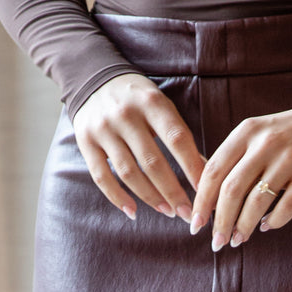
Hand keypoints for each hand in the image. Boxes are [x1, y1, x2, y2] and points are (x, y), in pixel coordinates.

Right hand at [72, 72, 206, 222]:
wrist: (92, 78)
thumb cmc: (137, 99)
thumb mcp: (161, 106)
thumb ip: (179, 136)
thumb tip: (204, 173)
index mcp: (151, 102)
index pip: (177, 139)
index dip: (192, 168)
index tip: (206, 192)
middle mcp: (126, 115)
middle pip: (152, 162)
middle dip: (173, 192)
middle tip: (188, 213)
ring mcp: (103, 129)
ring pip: (129, 173)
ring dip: (151, 197)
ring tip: (168, 212)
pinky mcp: (85, 142)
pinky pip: (101, 177)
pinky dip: (118, 198)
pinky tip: (133, 212)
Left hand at [189, 105, 291, 248]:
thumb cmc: (286, 135)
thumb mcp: (255, 135)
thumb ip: (233, 160)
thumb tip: (207, 202)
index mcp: (245, 132)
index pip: (214, 171)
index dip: (202, 201)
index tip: (196, 224)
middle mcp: (265, 143)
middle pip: (232, 191)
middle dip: (221, 223)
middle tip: (217, 242)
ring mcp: (289, 159)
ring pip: (257, 202)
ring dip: (244, 227)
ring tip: (238, 240)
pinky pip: (286, 207)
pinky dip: (274, 222)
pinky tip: (267, 226)